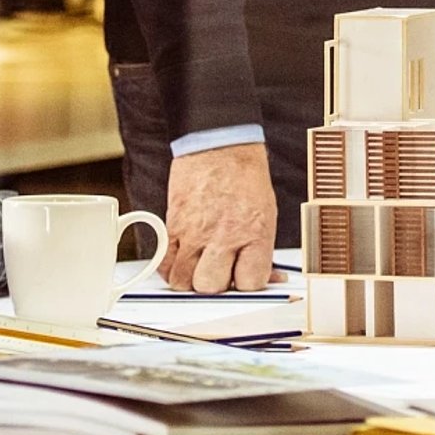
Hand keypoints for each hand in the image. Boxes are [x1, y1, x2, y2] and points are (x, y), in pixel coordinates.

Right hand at [163, 142, 277, 293]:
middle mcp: (224, 235)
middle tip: (222, 270)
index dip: (248, 284)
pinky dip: (172, 270)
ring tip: (202, 265)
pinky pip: (165, 265)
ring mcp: (195, 232)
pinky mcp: (173, 226)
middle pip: (211, 287)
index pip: (250, 282)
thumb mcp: (267, 212)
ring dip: (192, 279)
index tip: (245, 276)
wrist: (220, 147)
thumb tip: (270, 277)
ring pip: (184, 281)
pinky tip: (184, 261)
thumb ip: (263, 249)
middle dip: (217, 284)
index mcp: (255, 232)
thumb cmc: (246, 178)